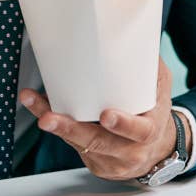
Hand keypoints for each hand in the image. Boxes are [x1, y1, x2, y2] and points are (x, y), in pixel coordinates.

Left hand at [19, 57, 188, 181]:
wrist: (157, 148)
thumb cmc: (155, 110)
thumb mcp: (159, 86)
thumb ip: (148, 65)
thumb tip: (128, 32)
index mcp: (150, 131)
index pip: (140, 131)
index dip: (123, 124)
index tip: (106, 115)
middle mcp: (130, 150)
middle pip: (98, 143)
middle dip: (71, 129)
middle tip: (48, 118)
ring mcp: (111, 160)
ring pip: (79, 144)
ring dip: (55, 127)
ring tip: (36, 109)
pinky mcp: (95, 162)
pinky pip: (72, 145)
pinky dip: (57, 128)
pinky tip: (40, 110)